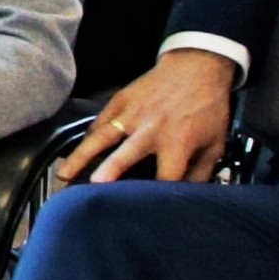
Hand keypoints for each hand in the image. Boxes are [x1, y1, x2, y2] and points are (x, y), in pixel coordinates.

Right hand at [60, 48, 236, 180]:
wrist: (196, 68)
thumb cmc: (207, 108)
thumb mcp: (215, 143)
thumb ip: (201, 173)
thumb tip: (188, 197)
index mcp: (178, 141)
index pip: (165, 176)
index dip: (155, 196)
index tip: (144, 212)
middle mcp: (151, 129)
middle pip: (127, 152)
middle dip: (112, 169)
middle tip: (95, 184)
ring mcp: (132, 113)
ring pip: (102, 136)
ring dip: (82, 155)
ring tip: (63, 174)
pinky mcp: (120, 100)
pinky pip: (99, 122)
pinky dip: (86, 139)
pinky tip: (74, 154)